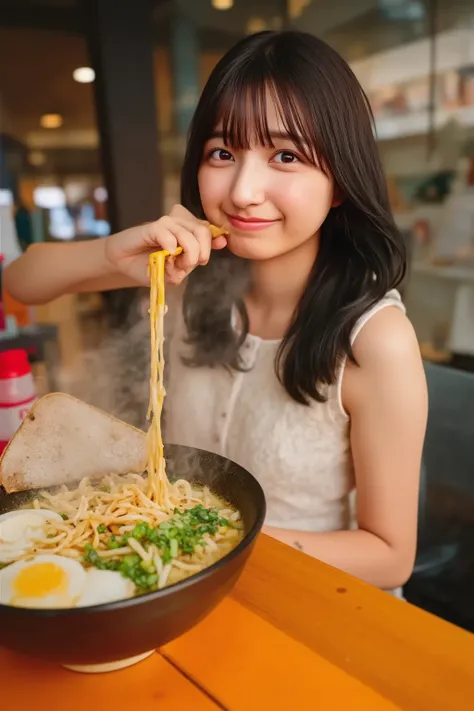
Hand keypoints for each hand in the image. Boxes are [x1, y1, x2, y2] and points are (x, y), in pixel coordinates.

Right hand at [104, 204, 227, 285]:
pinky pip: (169, 235)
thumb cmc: (149, 267)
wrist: (124, 264)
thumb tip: (200, 258)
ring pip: (189, 234)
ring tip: (172, 263)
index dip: (215, 238)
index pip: (209, 232)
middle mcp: (180, 225)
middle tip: (186, 265)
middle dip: (199, 253)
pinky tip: (164, 254)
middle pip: (203, 232)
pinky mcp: (153, 227)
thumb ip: (188, 266)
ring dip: (186, 254)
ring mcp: (167, 224)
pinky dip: (170, 247)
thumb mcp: (173, 273)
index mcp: (189, 233)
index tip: (220, 244)